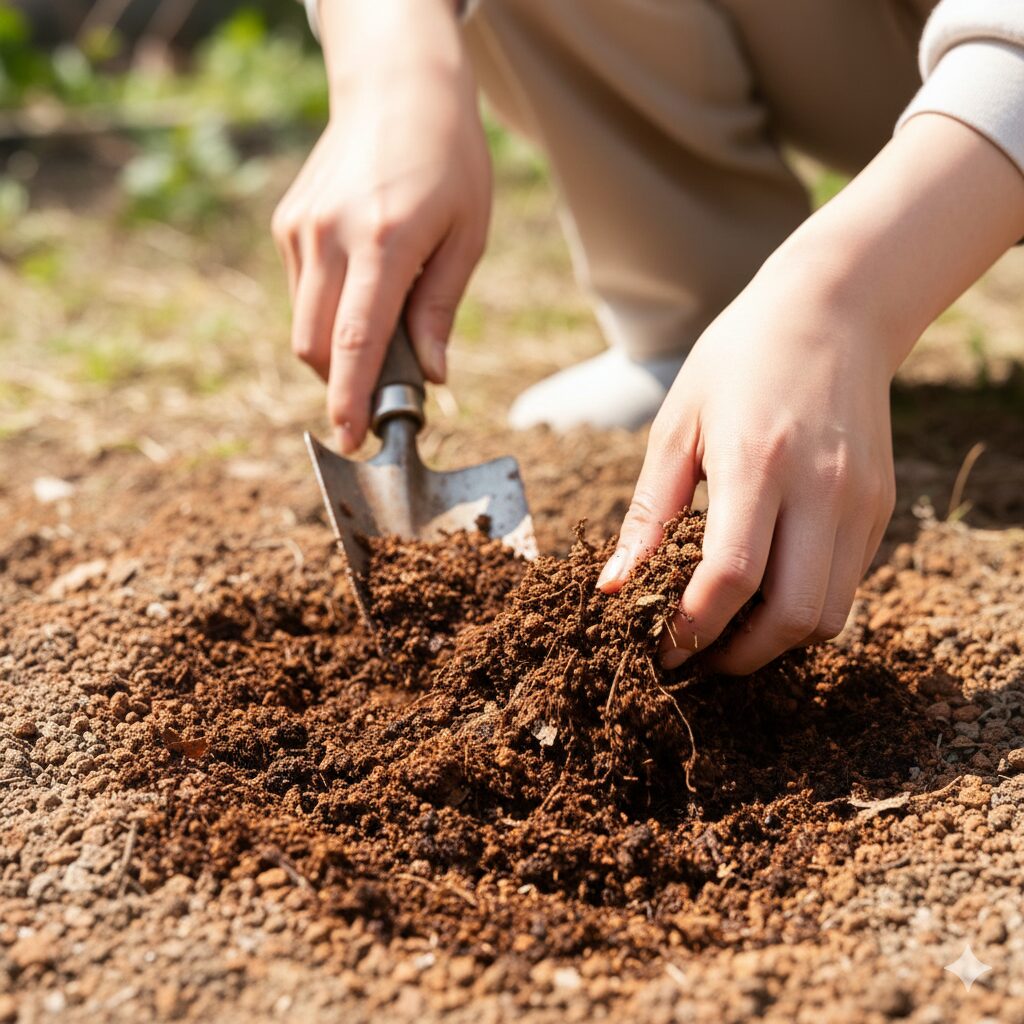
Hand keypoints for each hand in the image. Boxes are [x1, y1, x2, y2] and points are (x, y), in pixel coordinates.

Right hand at [272, 0, 490, 451]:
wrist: (398, 87)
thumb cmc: (450, 161)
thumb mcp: (467, 235)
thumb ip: (441, 309)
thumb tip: (431, 376)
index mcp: (383, 241)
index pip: (356, 342)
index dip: (350, 400)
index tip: (350, 440)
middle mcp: (330, 236)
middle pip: (317, 346)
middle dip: (344, 384)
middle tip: (385, 389)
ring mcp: (300, 228)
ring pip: (304, 326)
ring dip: (336, 351)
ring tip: (382, 328)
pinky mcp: (288, 223)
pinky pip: (302, 293)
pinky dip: (328, 314)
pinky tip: (362, 286)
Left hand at [598, 261, 895, 673]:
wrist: (833, 310)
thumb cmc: (737, 361)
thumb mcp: (676, 424)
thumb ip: (648, 512)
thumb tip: (615, 586)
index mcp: (758, 463)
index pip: (731, 577)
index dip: (692, 627)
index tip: (662, 647)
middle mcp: (821, 488)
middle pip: (792, 616)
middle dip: (739, 655)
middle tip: (696, 655)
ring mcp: (860, 501)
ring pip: (829, 615)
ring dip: (776, 641)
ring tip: (730, 629)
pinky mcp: (880, 506)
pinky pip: (846, 584)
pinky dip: (804, 607)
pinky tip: (766, 590)